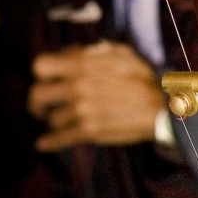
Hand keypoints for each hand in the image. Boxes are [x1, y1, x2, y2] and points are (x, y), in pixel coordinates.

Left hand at [28, 42, 164, 149]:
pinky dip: (50, 143)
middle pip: (38, 95)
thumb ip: (94, 52)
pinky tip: (42, 145)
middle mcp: (77, 88)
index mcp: (82, 66)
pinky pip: (62, 138)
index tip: (48, 79)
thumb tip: (73, 54)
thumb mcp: (121, 55)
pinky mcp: (90, 131)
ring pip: (52, 118)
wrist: (160, 107)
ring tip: (58, 122)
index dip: (41, 73)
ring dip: (53, 121)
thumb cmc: (143, 79)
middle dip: (37, 101)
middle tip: (42, 106)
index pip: (41, 66)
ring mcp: (82, 111)